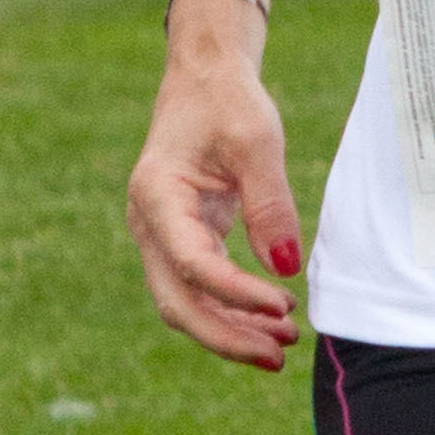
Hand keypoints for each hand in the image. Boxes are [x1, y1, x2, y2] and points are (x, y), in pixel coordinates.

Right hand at [127, 45, 303, 368]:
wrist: (205, 79)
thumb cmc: (227, 101)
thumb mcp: (256, 142)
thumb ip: (270, 205)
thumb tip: (286, 268)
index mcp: (156, 195)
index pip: (192, 263)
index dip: (236, 294)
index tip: (283, 303)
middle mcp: (148, 223)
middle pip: (177, 301)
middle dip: (227, 336)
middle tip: (280, 355)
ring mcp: (159, 236)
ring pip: (186, 303)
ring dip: (232, 330)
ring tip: (285, 342)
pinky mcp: (180, 241)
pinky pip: (200, 289)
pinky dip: (233, 310)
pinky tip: (273, 320)